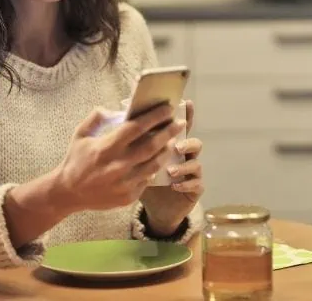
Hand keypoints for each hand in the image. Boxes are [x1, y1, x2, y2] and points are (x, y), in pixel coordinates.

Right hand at [52, 103, 185, 214]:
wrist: (68, 193)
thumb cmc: (75, 160)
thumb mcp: (80, 135)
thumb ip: (96, 118)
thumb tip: (113, 109)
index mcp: (107, 147)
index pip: (137, 127)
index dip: (154, 117)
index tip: (167, 109)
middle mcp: (118, 165)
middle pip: (152, 145)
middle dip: (169, 132)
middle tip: (180, 123)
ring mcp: (124, 182)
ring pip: (154, 163)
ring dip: (166, 150)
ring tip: (172, 141)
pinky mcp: (128, 196)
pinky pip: (147, 179)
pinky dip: (154, 168)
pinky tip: (159, 160)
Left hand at [140, 99, 203, 235]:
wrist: (153, 208)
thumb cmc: (139, 180)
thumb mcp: (132, 160)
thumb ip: (129, 142)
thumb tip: (115, 117)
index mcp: (170, 146)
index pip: (178, 128)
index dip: (185, 115)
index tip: (186, 104)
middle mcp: (184, 157)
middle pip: (193, 143)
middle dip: (186, 141)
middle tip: (176, 145)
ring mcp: (191, 173)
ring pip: (196, 163)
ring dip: (185, 165)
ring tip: (171, 170)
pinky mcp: (194, 189)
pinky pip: (196, 184)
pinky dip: (186, 184)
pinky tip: (174, 185)